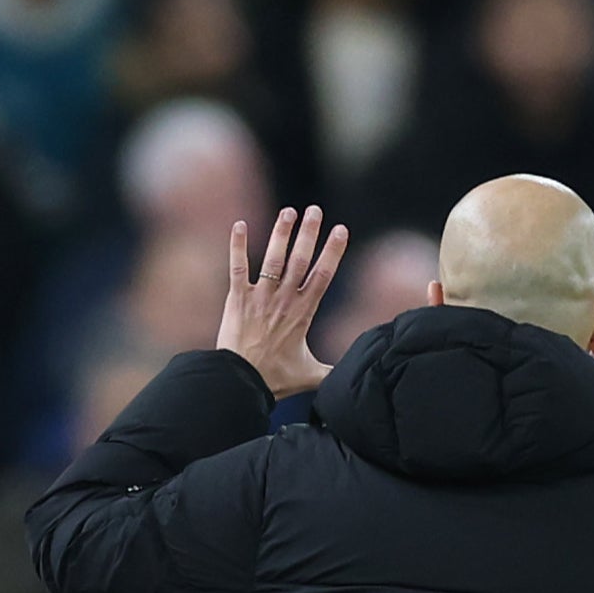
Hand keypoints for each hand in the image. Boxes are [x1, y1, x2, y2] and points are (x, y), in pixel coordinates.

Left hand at [218, 207, 347, 397]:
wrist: (242, 382)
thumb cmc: (276, 379)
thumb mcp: (311, 375)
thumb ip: (333, 370)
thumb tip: (356, 374)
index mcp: (303, 312)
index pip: (323, 275)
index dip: (333, 251)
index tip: (341, 230)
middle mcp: (284, 299)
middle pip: (300, 259)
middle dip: (309, 233)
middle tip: (315, 210)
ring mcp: (260, 296)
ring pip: (273, 258)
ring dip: (281, 233)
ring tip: (289, 211)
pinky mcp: (237, 298)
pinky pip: (237, 267)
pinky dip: (237, 245)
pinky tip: (239, 225)